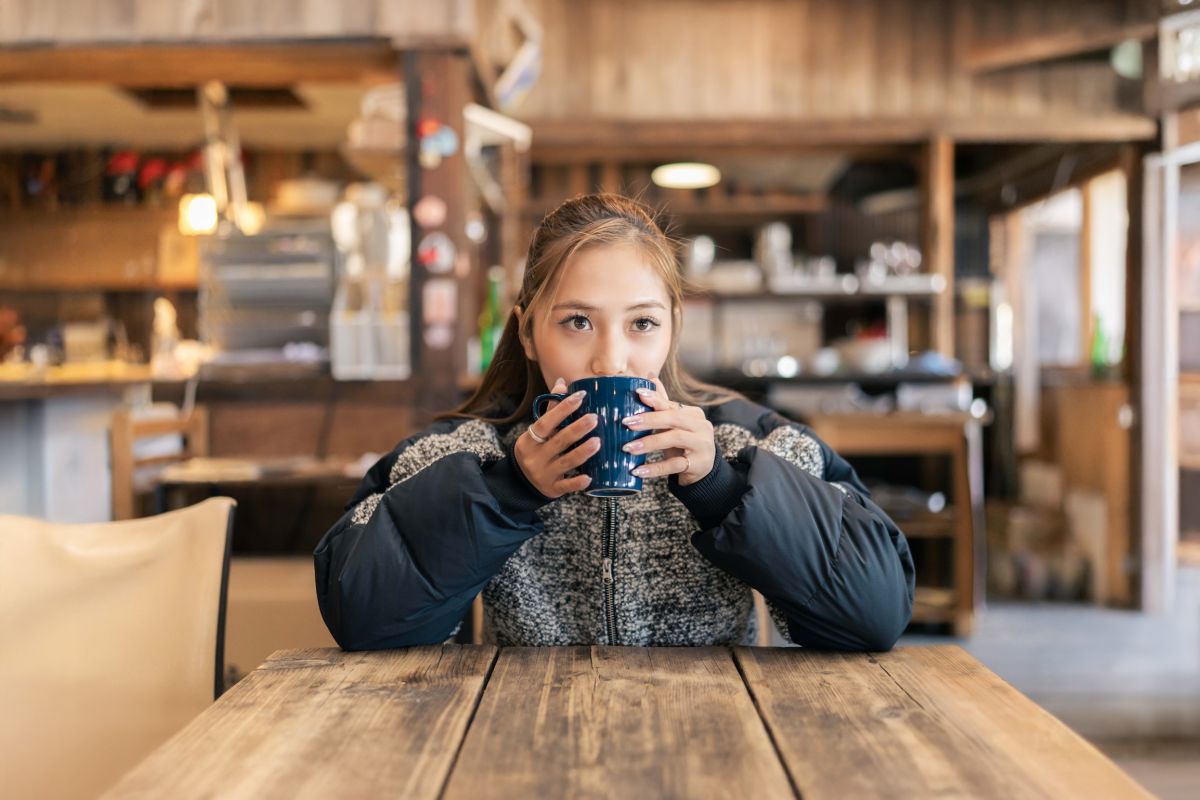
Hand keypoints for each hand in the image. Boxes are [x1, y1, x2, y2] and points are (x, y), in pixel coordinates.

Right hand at [514, 377, 600, 497]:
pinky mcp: (552, 489)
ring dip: (583, 452)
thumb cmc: (534, 450)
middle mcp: (535, 457)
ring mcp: (544, 474)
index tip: (580, 396)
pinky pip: (566, 486)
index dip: (562, 408)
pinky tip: (590, 477)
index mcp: (530, 439)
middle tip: (595, 418)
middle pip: (558, 441)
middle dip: (577, 429)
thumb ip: (550, 409)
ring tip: (598, 442)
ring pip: (566, 462)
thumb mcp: (536, 431)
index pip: (546, 422)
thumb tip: (562, 383)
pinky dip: (578, 482)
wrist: (520, 483)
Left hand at [620, 378, 714, 485]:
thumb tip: (650, 375)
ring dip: (649, 443)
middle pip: (674, 418)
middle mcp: (702, 426)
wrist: (702, 469)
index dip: (655, 399)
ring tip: (628, 448)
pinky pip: (674, 465)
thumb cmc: (684, 443)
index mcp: (694, 414)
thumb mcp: (674, 424)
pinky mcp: (699, 464)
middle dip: (649, 419)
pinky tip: (638, 470)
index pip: (672, 405)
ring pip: (674, 439)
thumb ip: (663, 402)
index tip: (637, 394)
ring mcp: (702, 445)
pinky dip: (655, 468)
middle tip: (626, 423)